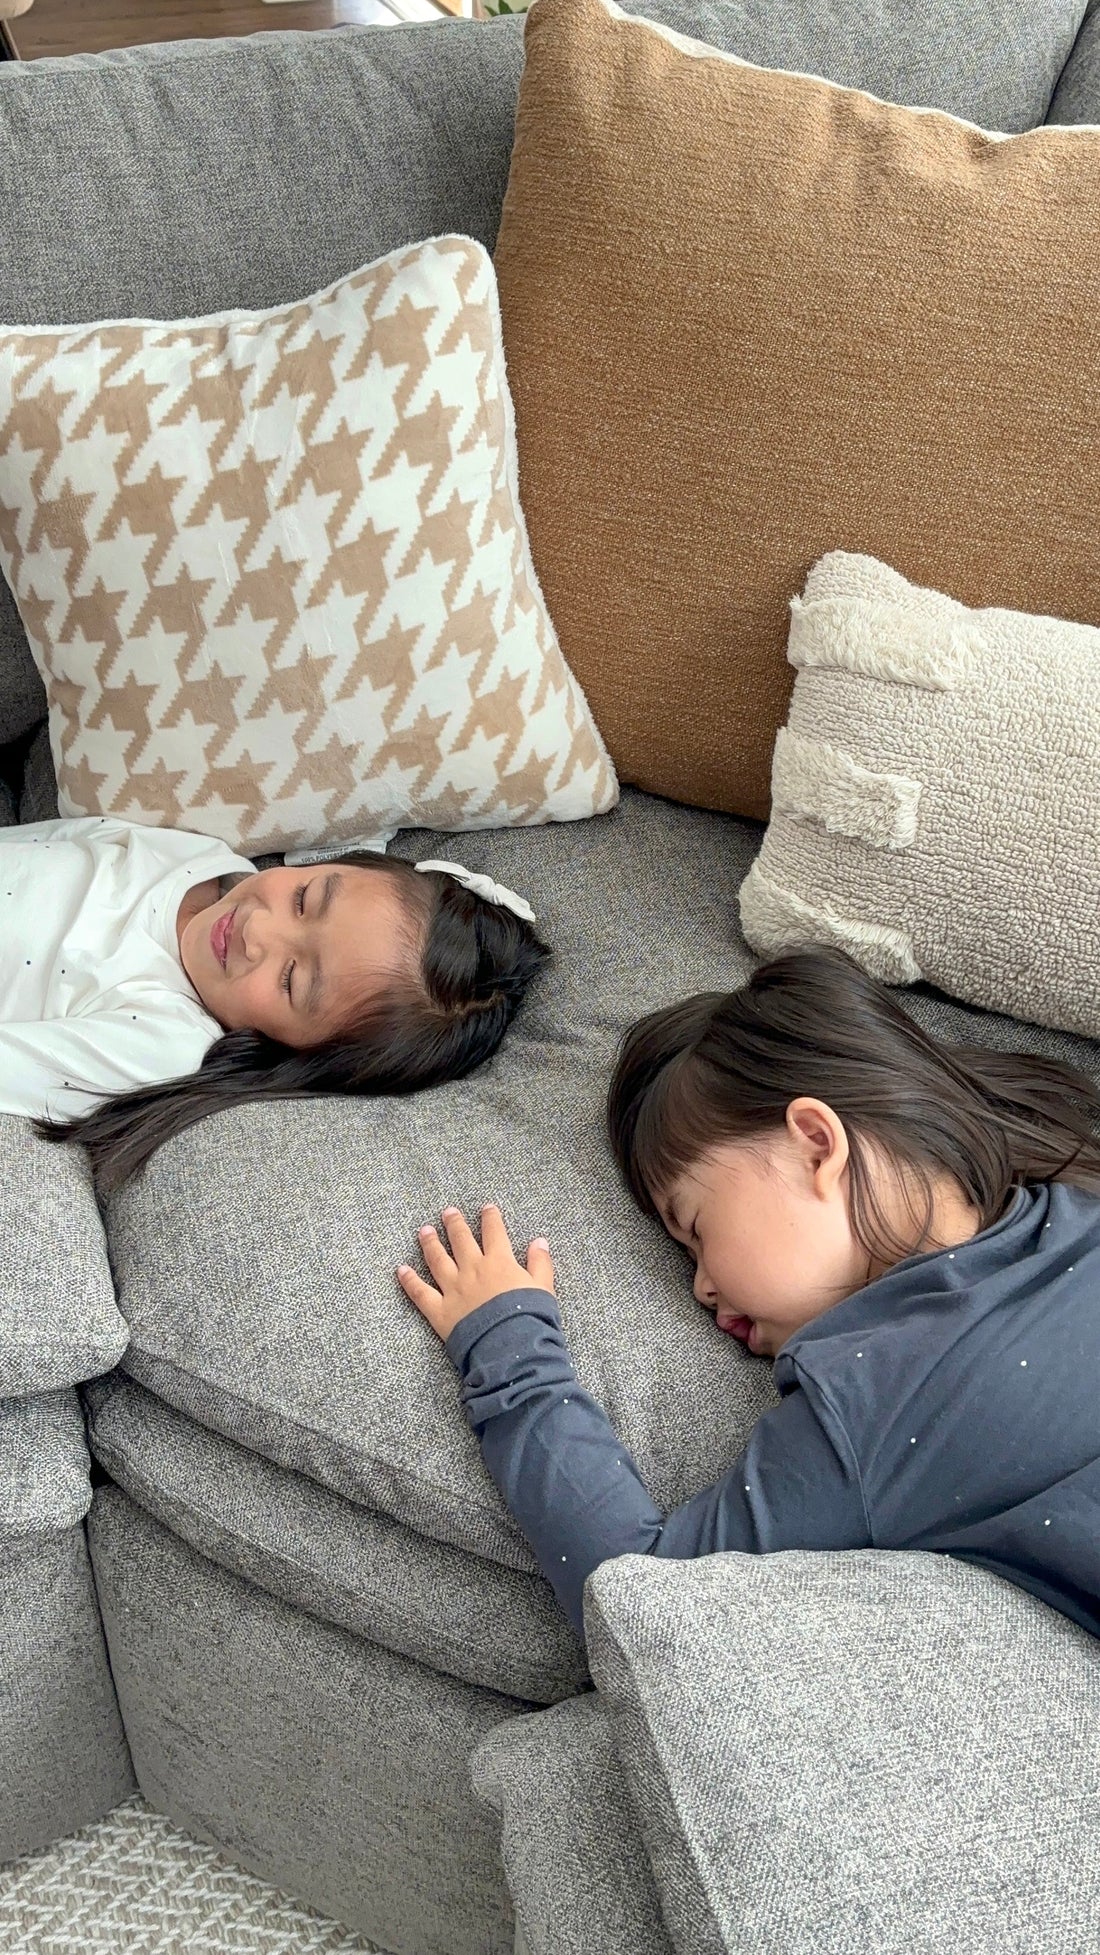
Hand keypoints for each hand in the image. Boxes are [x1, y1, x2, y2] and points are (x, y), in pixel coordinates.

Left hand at [397, 1204, 555, 1341]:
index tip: (487, 1208)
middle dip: (454, 1224)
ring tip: (424, 1231)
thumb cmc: (530, 1318)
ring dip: (430, 1243)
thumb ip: (540, 1263)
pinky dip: (409, 1280)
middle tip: (447, 1212)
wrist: (510, 1347)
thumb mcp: (543, 1288)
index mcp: (499, 1263)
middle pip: (461, 1240)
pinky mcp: (439, 1310)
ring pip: (437, 1259)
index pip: (493, 1232)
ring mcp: (453, 1289)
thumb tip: (539, 1242)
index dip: (490, 1218)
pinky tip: (401, 1270)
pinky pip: (420, 1292)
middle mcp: (472, 1270)